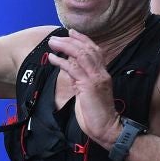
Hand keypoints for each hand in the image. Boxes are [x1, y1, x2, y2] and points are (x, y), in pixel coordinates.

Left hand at [44, 31, 121, 146]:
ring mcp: (96, 78)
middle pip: (87, 49)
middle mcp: (101, 73)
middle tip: (56, 37)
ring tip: (52, 43)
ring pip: (81, 55)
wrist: (107, 128)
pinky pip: (73, 69)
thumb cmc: (96, 114)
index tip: (71, 32)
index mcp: (103, 74)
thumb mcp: (88, 92)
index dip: (83, 40)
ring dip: (65, 47)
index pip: (95, 50)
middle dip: (71, 40)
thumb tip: (70, 68)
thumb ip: (81, 79)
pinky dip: (61, 61)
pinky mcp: (88, 86)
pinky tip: (52, 58)